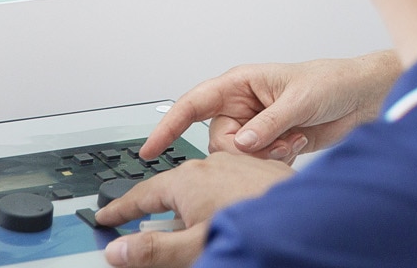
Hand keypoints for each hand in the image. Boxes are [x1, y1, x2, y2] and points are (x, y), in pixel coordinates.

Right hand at [96, 153, 294, 266]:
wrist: (311, 215)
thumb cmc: (257, 227)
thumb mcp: (194, 245)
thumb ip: (152, 249)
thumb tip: (118, 252)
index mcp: (188, 179)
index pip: (143, 195)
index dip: (121, 210)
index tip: (106, 218)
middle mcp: (211, 165)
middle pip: (172, 187)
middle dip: (157, 206)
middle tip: (138, 221)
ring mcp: (237, 165)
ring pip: (201, 184)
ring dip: (190, 204)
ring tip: (186, 223)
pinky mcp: (259, 171)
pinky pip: (227, 183)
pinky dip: (216, 199)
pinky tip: (225, 212)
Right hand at [140, 50, 400, 160]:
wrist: (361, 98)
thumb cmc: (331, 81)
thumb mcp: (299, 100)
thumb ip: (267, 124)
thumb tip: (240, 144)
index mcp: (241, 83)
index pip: (194, 103)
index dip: (169, 125)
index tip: (150, 149)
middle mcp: (244, 105)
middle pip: (217, 140)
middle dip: (241, 151)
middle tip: (274, 144)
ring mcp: (256, 126)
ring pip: (236, 156)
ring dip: (263, 157)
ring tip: (291, 142)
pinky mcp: (270, 144)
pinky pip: (256, 164)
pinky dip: (275, 161)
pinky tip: (296, 147)